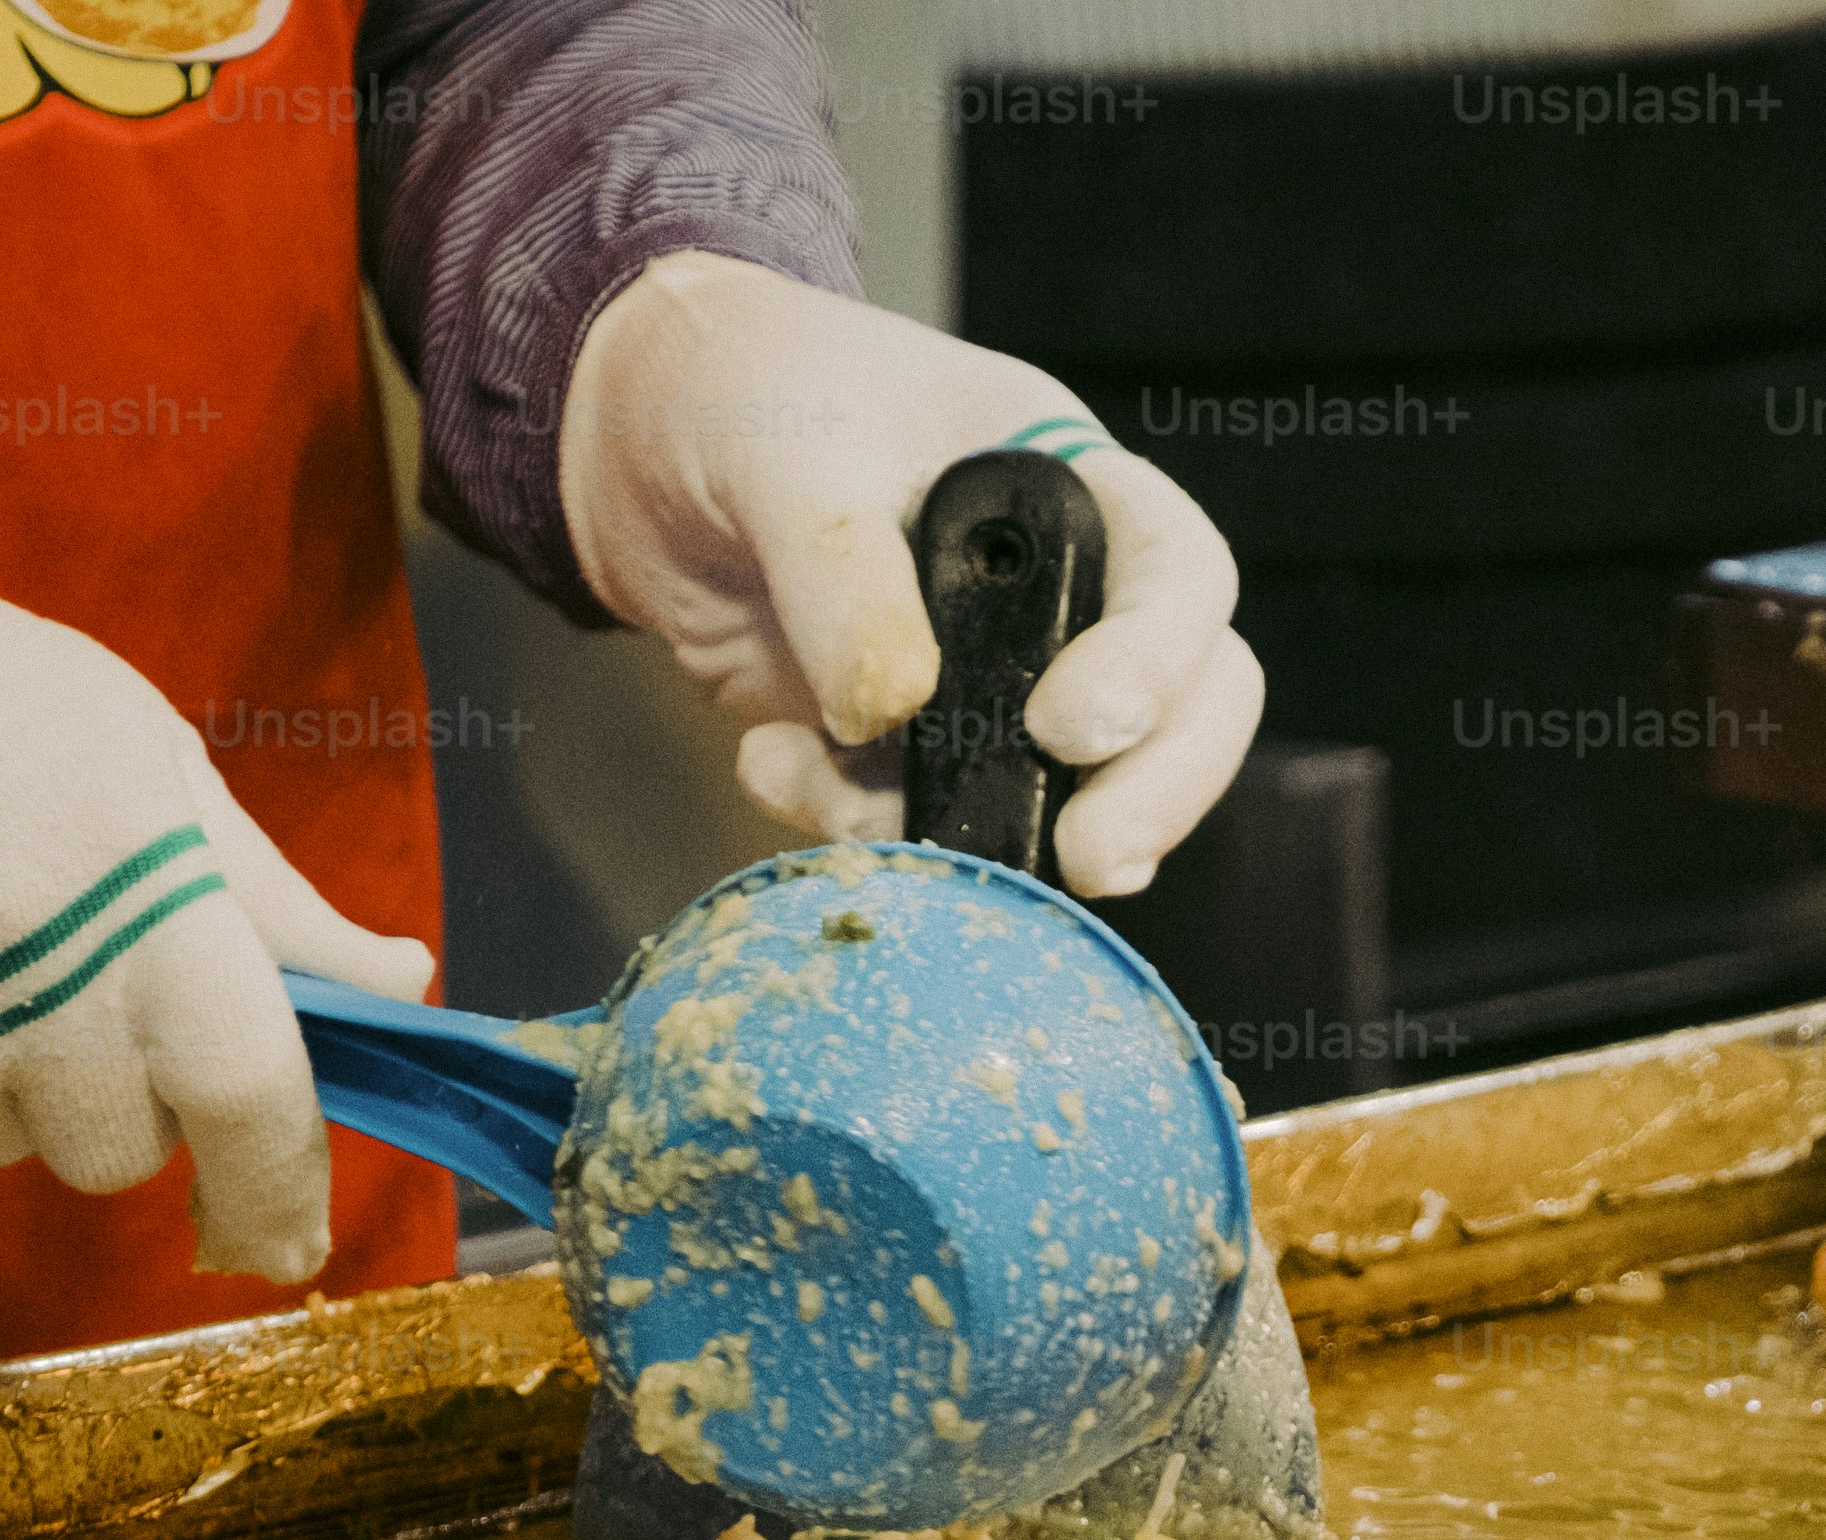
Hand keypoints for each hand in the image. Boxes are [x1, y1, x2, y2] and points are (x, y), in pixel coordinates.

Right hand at [0, 535, 430, 1282]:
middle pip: (117, 1152)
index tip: (284, 1240)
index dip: (276, 1187)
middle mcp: (36, 979)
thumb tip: (395, 989)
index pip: (246, 1096)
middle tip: (65, 978)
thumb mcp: (154, 766)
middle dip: (113, 1098)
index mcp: (148, 900)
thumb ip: (271, 903)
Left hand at [561, 253, 1263, 897]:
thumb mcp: (785, 450)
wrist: (638, 444)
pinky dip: (859, 828)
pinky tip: (765, 764)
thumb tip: (890, 709)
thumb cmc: (741, 390)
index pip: (1179, 576)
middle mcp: (1060, 587)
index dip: (1156, 664)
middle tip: (1087, 862)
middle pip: (1187, 706)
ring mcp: (994, 679)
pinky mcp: (912, 746)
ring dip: (986, 836)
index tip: (1065, 729)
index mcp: (1065, 479)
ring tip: (852, 818)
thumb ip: (840, 570)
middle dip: (1152, 794)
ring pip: (1075, 792)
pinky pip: (933, 821)